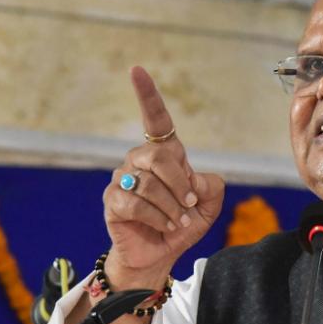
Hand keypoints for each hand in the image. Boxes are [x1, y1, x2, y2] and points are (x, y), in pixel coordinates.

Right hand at [102, 66, 224, 286]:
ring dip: (172, 207)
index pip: (155, 119)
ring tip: (178, 221)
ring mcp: (122, 179)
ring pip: (149, 184)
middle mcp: (139, 160)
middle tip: (190, 205)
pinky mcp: (112, 201)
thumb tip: (192, 179)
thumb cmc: (183, 222)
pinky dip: (158, 217)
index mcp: (164, 154)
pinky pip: (136, 203)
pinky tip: (165, 226)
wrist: (161, 254)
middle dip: (181, 185)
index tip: (136, 70)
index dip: (147, 95)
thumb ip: (210, 186)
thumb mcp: (209, 204)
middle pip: (160, 157)